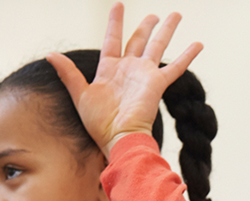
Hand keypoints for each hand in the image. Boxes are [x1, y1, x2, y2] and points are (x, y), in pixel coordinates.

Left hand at [45, 2, 202, 155]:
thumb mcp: (80, 94)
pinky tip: (198, 44)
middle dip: (147, 26)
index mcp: (109, 69)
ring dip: (167, 30)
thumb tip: (51, 54)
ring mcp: (144, 74)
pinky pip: (175, 67)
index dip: (116, 22)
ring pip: (158, 46)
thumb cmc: (98, 123)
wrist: (119, 138)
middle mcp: (129, 69)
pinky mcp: (157, 83)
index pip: (113, 39)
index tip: (119, 5)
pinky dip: (187, 56)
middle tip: (155, 15)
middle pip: (139, 40)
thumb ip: (68, 73)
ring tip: (175, 16)